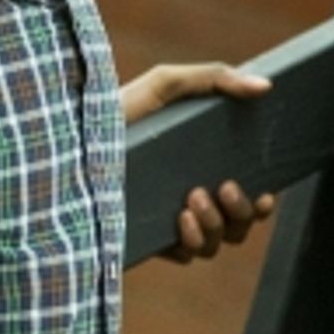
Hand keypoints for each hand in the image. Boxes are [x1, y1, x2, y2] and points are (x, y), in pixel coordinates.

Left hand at [119, 60, 274, 262]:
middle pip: (239, 227)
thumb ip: (215, 78)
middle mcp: (190, 200)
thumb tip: (265, 86)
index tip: (266, 194)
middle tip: (223, 187)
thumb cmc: (117, 109)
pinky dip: (192, 242)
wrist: (67, 138)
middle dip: (240, 212)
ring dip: (216, 226)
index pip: (247, 197)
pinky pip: (186, 255)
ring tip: (192, 198)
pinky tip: (179, 219)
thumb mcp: (164, 85)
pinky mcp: (146, 239)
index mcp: (201, 168)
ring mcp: (168, 222)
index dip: (264, 204)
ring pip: (217, 245)